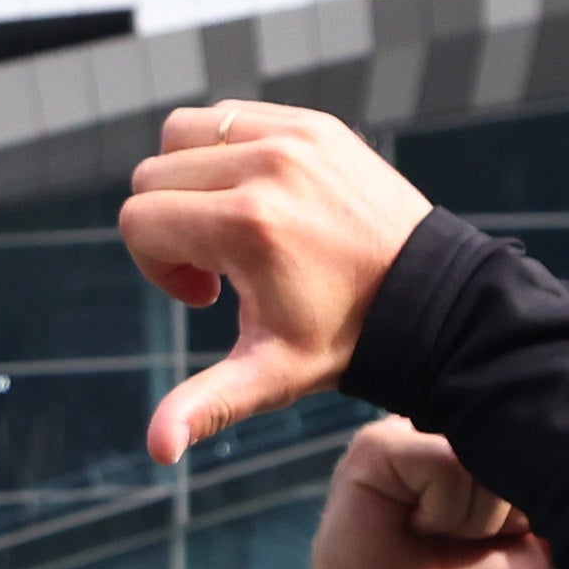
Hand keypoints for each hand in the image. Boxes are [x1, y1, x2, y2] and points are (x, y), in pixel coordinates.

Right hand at [121, 97, 435, 456]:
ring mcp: (293, 136)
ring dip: (188, 179)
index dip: (156, 267)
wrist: (429, 299)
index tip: (206, 297)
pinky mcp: (315, 124)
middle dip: (167, 227)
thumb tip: (158, 450)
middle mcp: (265, 166)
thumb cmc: (344, 340)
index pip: (138, 221)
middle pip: (152, 176)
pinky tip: (259, 200)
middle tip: (218, 270)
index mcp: (246, 225)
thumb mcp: (271, 375)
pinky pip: (232, 117)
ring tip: (231, 228)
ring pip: (184, 134)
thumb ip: (205, 404)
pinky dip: (227, 153)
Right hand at [275, 416, 560, 568]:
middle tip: (473, 543)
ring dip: (479, 518)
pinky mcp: (376, 445)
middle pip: (520, 442)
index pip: (544, 437)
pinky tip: (415, 530)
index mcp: (484, 439)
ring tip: (440, 538)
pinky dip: (446, 513)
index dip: (542, 498)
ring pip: (486, 454)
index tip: (511, 537)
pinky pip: (444, 465)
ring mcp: (411, 428)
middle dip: (515, 509)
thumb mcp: (547, 549)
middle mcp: (449, 424)